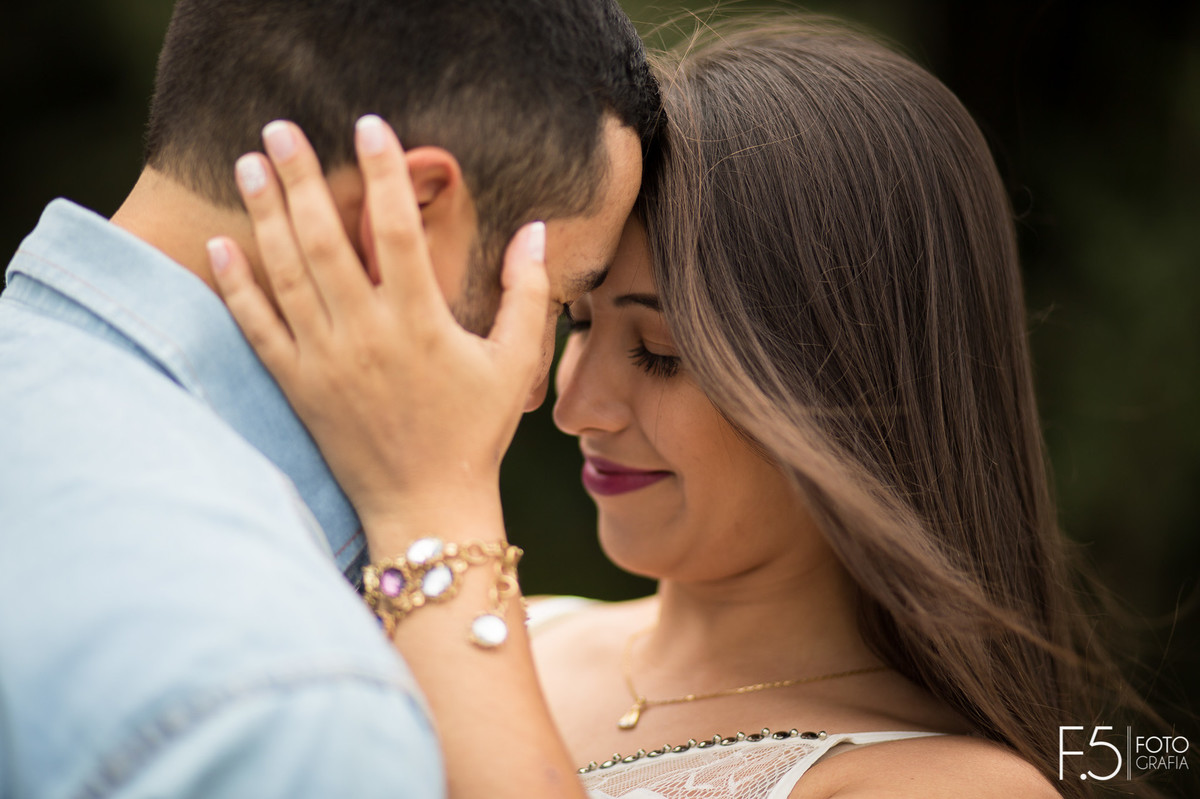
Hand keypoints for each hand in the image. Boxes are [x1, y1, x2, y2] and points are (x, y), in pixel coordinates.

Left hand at [208, 116, 548, 537]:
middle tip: (279, 127)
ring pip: (285, 274)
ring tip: (248, 164)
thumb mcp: (516, 362)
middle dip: (300, 178)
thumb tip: (535, 228)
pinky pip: (259, 328)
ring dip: (264, 215)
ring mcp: (324, 361)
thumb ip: (528, 292)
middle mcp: (365, 334)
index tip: (369, 124)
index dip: (384, 172)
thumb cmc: (477, 432)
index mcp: (421, 322)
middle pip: (324, 240)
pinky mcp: (298, 387)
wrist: (426, 503)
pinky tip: (222, 245)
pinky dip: (237, 286)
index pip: (397, 229)